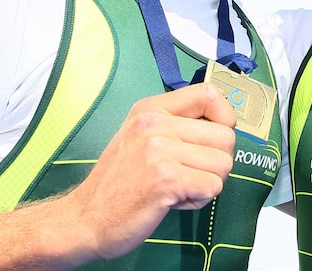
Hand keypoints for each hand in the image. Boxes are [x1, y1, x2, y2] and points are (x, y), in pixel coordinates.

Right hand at [68, 82, 236, 260]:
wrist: (86, 219)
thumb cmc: (119, 182)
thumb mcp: (142, 136)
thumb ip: (177, 125)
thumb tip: (223, 124)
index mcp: (151, 109)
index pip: (209, 93)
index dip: (224, 118)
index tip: (214, 138)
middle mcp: (154, 123)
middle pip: (226, 136)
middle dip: (216, 162)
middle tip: (189, 174)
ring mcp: (159, 150)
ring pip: (223, 164)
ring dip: (207, 183)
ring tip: (178, 188)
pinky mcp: (165, 179)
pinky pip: (212, 187)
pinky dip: (198, 200)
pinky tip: (173, 201)